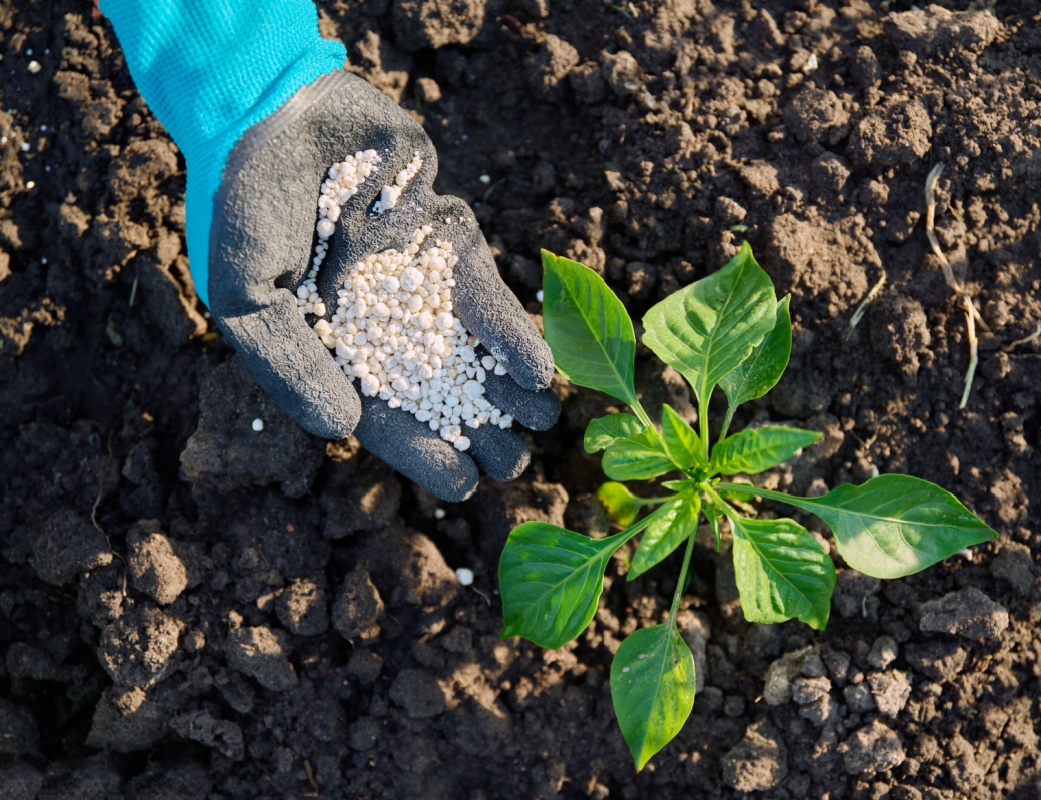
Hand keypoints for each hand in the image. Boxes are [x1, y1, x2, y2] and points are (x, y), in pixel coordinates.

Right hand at [208, 70, 558, 500]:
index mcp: (324, 342)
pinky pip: (483, 290)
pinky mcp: (444, 235)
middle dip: (476, 427)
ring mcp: (413, 277)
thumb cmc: (240, 201)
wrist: (270, 101)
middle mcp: (375, 317)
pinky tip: (539, 368)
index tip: (464, 486)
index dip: (421, 451)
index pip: (377, 411)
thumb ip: (288, 364)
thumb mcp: (242, 295)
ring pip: (467, 344)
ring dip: (506, 385)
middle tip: (516, 464)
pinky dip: (509, 328)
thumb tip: (342, 431)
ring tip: (544, 424)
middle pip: (433, 386)